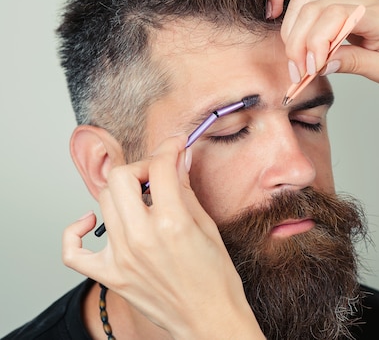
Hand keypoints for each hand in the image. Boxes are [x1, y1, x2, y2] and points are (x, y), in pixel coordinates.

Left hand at [62, 135, 262, 338]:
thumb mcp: (208, 227)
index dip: (169, 148)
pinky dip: (76, 231)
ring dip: (123, 192)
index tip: (174, 146)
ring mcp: (122, 258)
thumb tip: (179, 160)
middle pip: (121, 178)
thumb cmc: (216, 279)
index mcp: (172, 223)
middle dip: (142, 166)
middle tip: (157, 174)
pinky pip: (74, 251)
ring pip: (104, 202)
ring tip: (141, 198)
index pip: (160, 166)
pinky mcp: (110, 276)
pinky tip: (91, 222)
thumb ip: (186, 190)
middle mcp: (142, 238)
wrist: (210, 320)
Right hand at [266, 0, 378, 84]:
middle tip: (300, 74)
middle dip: (299, 44)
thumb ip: (356, 64)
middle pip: (313, 9)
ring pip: (303, 1)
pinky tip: (273, 13)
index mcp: (377, 15)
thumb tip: (325, 64)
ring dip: (291, 32)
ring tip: (297, 62)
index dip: (317, 42)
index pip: (335, 16)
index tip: (313, 69)